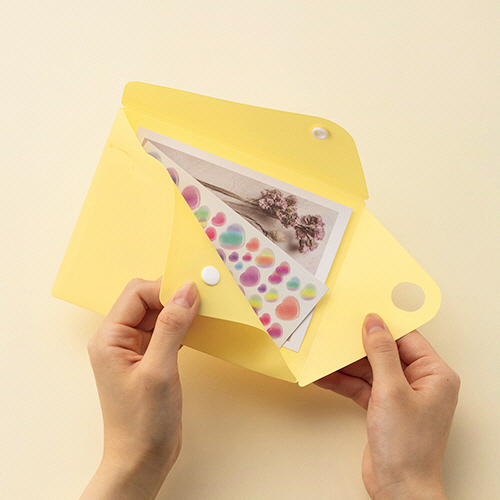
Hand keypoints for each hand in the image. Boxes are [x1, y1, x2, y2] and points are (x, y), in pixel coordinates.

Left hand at [81, 278, 199, 499]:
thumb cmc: (143, 422)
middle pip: (146, 300)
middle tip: (202, 299)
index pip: (136, 294)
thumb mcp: (159, 370)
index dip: (165, 288)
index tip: (195, 291)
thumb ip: (172, 326)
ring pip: (157, 314)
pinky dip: (181, 326)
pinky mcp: (149, 359)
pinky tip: (197, 329)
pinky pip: (165, 330)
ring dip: (179, 311)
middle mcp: (118, 340)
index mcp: (109, 338)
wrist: (142, 460)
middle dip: (173, 296)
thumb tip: (187, 291)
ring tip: (203, 312)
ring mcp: (133, 349)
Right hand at [315, 314, 459, 499]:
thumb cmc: (407, 446)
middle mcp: (419, 382)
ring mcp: (400, 395)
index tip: (359, 314)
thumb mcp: (391, 391)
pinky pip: (361, 386)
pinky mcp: (383, 407)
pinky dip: (343, 382)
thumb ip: (381, 353)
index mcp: (434, 374)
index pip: (406, 339)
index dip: (382, 326)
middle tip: (335, 333)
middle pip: (385, 353)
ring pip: (369, 369)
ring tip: (323, 354)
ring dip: (345, 365)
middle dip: (358, 346)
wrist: (398, 489)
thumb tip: (374, 323)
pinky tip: (324, 376)